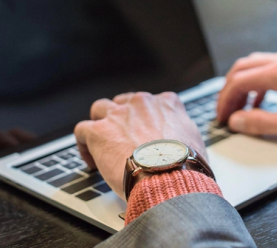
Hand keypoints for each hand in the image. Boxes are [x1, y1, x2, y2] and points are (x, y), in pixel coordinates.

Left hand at [74, 92, 204, 199]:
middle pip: (124, 102)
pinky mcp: (99, 131)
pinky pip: (82, 130)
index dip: (146, 117)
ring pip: (100, 109)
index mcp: (166, 104)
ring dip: (100, 124)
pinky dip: (83, 144)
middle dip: (122, 118)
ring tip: (102, 144)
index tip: (145, 131)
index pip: (152, 101)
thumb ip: (184, 132)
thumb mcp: (195, 140)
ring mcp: (118, 115)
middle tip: (124, 138)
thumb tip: (182, 142)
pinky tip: (91, 159)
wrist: (168, 176)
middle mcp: (141, 103)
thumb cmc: (184, 164)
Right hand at [217, 50, 276, 141]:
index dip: (225, 100)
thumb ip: (261, 123)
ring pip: (255, 65)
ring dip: (243, 84)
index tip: (222, 117)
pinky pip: (270, 68)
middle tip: (225, 111)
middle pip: (243, 68)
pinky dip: (258, 83)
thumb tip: (237, 121)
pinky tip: (262, 101)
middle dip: (229, 90)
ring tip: (240, 107)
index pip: (239, 81)